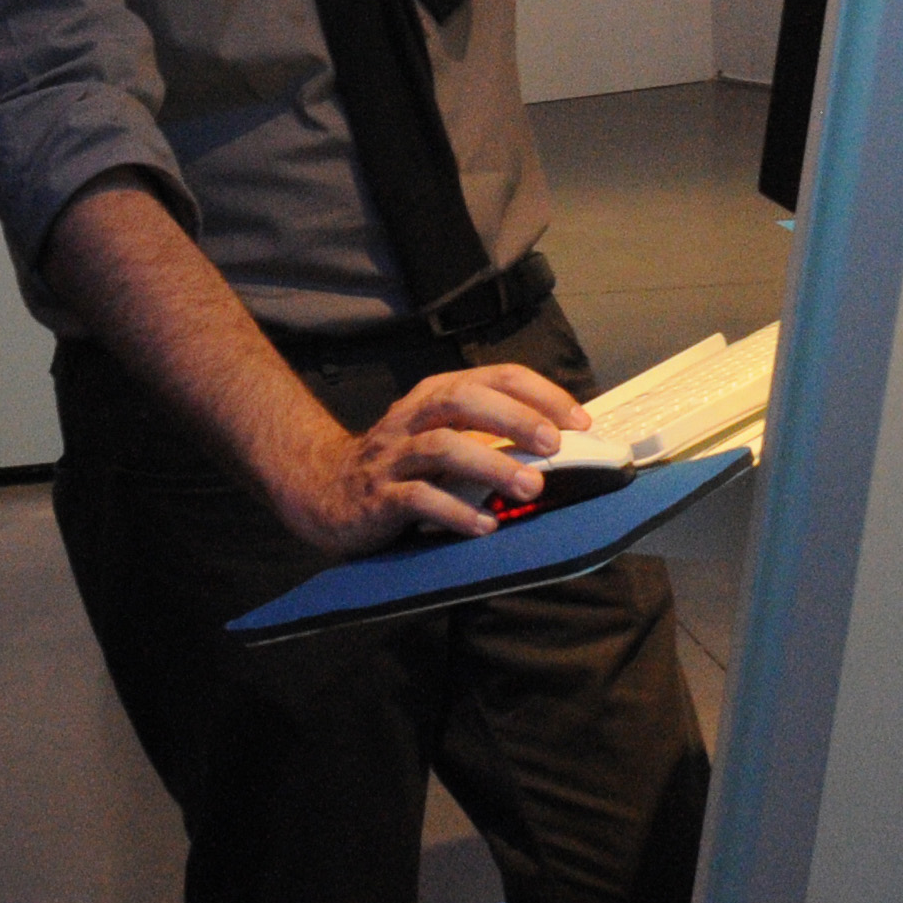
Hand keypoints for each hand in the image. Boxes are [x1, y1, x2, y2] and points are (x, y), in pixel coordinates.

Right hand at [267, 362, 591, 555]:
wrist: (324, 489)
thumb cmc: (401, 464)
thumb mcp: (442, 437)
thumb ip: (487, 435)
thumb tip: (558, 446)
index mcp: (435, 395)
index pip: (493, 377)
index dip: (539, 394)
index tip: (578, 421)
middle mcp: (413, 417)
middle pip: (464, 401)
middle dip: (514, 419)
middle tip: (554, 445)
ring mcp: (393, 456)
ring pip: (442, 447)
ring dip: (490, 465)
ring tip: (530, 488)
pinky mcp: (379, 497)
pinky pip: (418, 499)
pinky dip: (455, 511)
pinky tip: (485, 525)